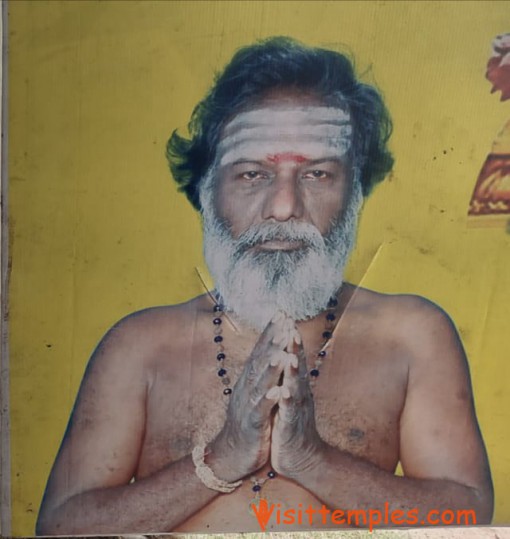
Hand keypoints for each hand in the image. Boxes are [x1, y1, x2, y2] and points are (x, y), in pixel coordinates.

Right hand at [209, 312, 297, 480]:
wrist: (232, 454)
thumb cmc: (248, 420)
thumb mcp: (255, 391)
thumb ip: (262, 369)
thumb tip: (272, 347)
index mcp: (251, 378)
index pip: (261, 349)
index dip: (271, 331)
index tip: (282, 312)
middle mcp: (247, 387)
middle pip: (261, 360)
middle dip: (273, 341)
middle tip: (284, 323)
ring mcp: (248, 405)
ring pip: (260, 383)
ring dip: (271, 367)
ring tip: (282, 352)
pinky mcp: (252, 425)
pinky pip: (259, 411)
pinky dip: (268, 400)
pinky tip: (277, 392)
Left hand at [270, 321, 326, 479]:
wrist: (301, 458)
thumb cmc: (291, 423)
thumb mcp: (288, 395)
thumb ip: (287, 375)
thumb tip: (284, 351)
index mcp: (294, 385)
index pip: (292, 356)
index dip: (289, 337)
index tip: (285, 316)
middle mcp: (298, 393)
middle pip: (296, 366)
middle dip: (293, 347)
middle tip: (291, 326)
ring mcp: (296, 410)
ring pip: (295, 387)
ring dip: (293, 371)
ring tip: (290, 355)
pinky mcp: (290, 427)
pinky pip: (289, 413)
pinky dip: (287, 401)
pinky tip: (284, 391)